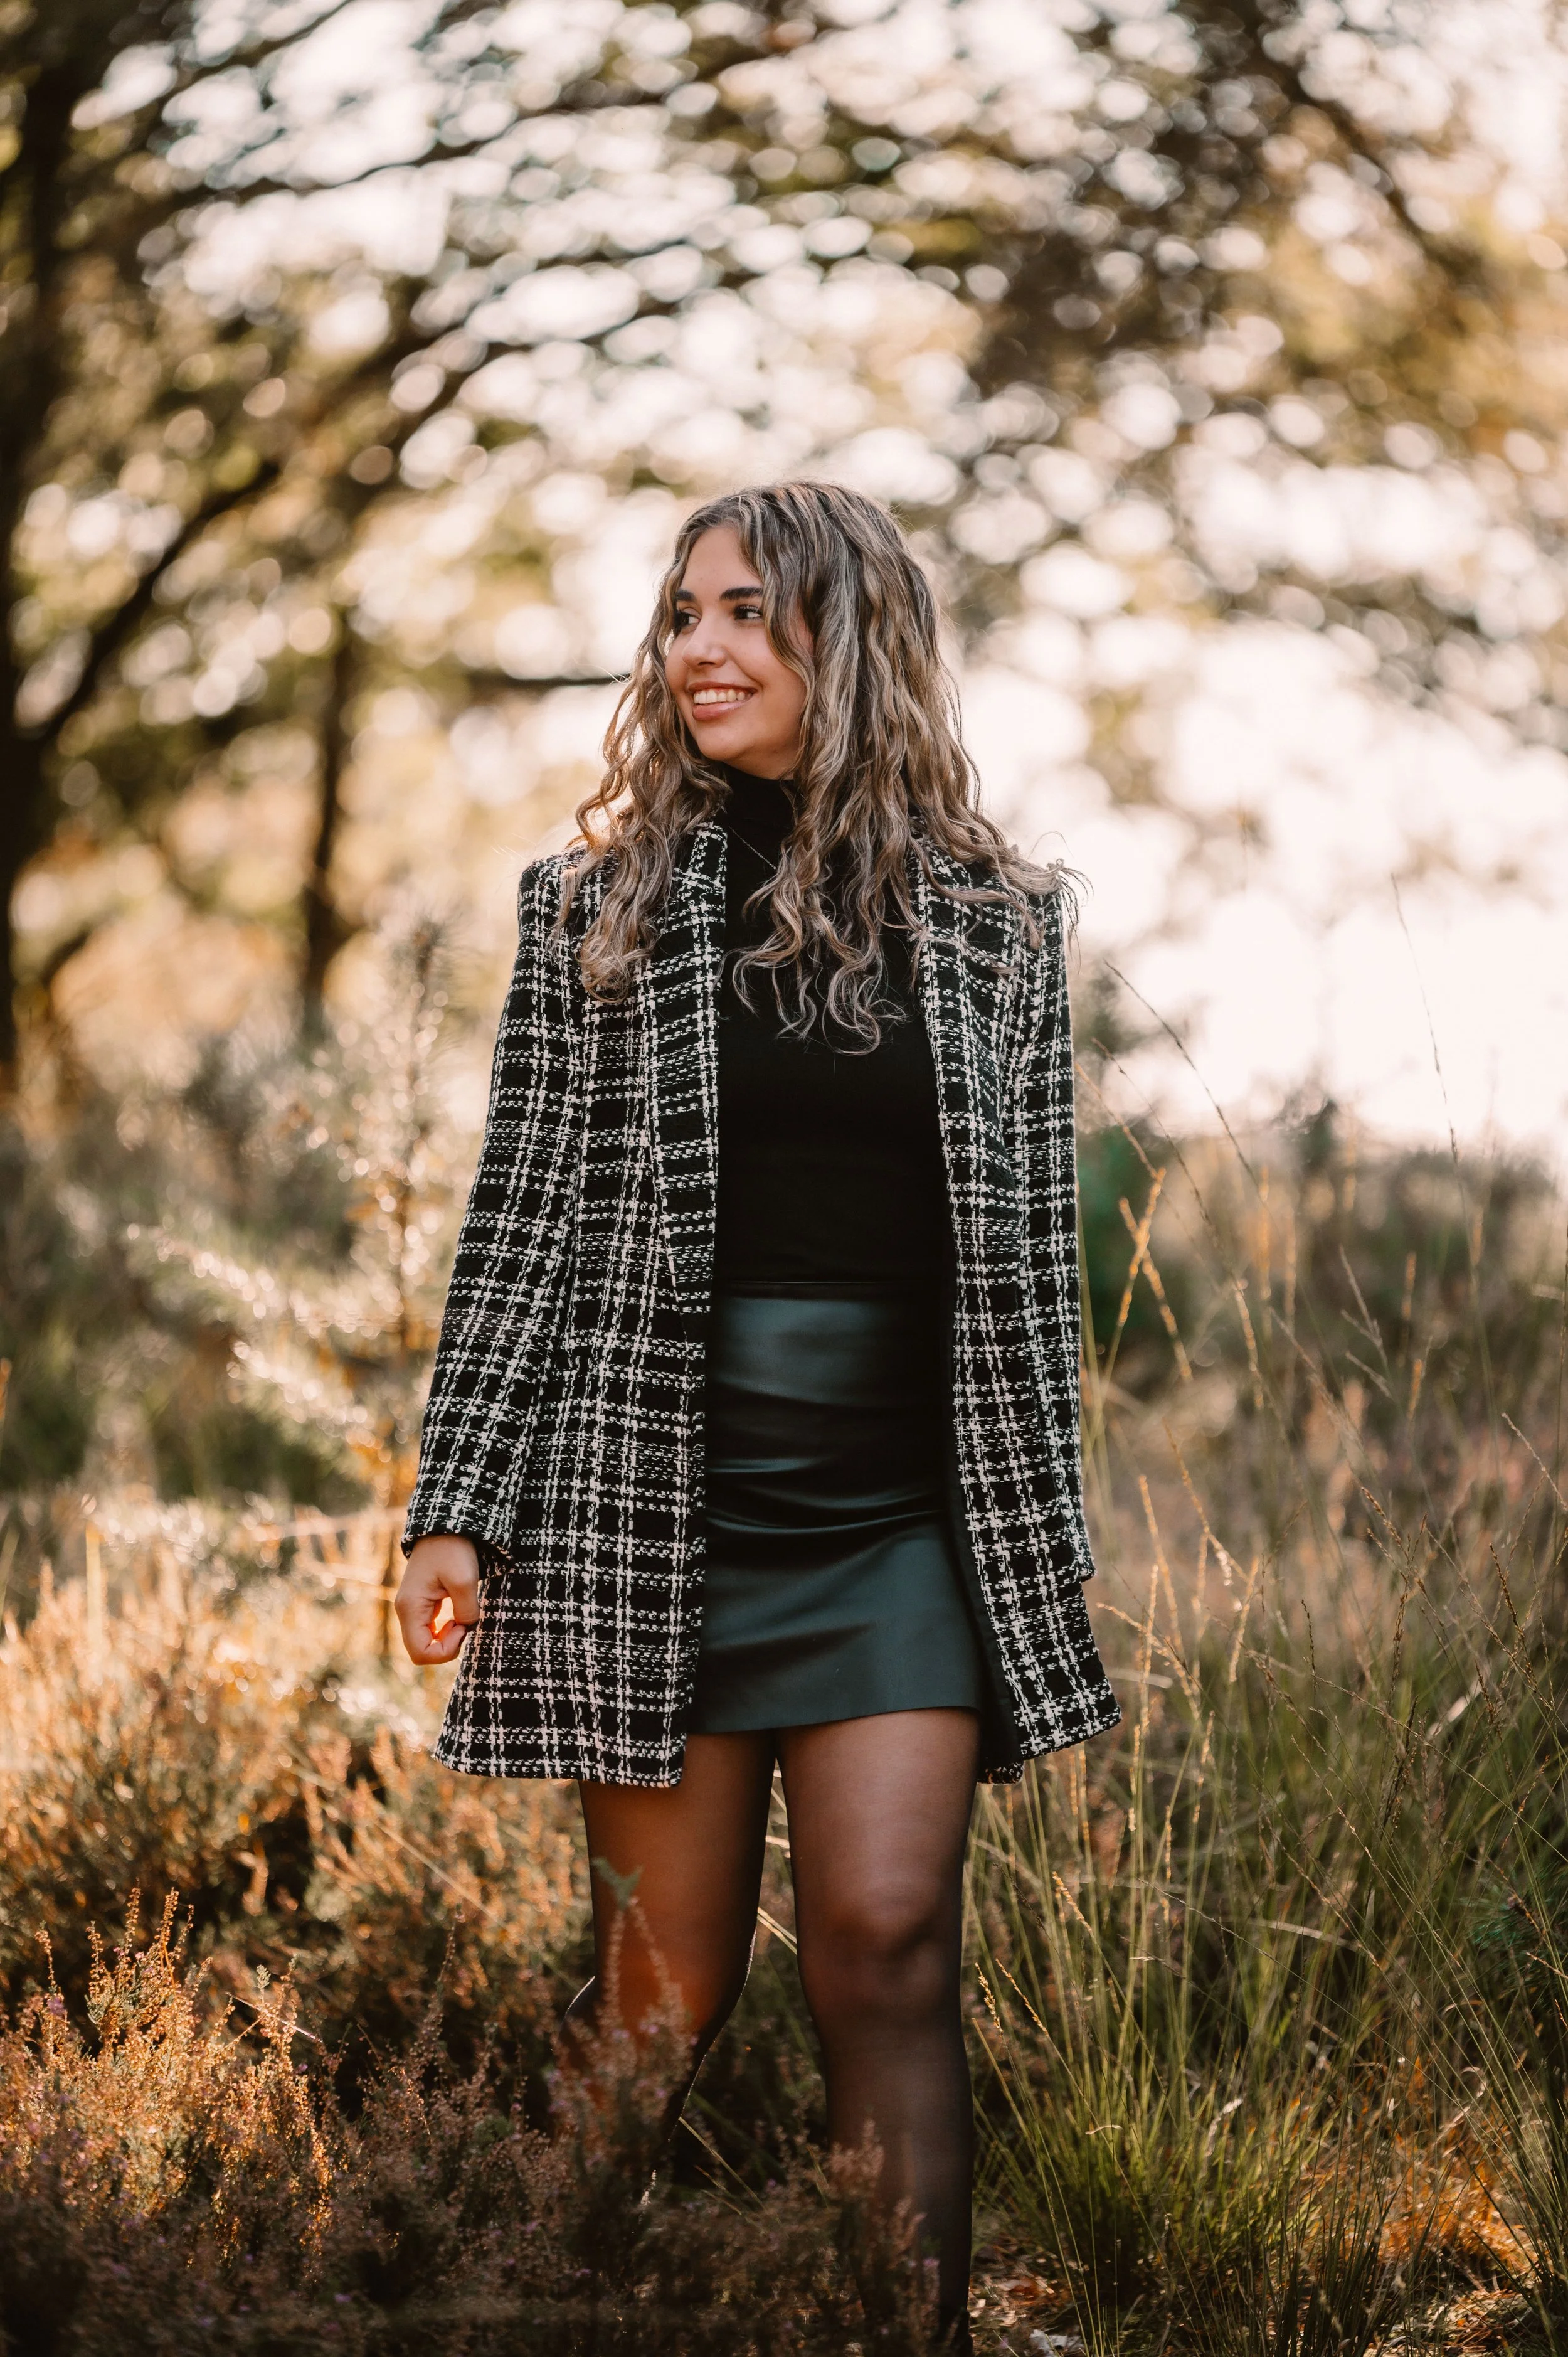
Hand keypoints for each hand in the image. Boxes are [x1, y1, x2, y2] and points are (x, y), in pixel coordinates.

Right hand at [396, 1533, 480, 1664]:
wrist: (445, 1525)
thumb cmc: (453, 1549)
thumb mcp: (465, 1580)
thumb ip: (467, 1611)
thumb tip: (466, 1628)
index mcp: (410, 1608)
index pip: (420, 1654)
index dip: (445, 1650)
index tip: (462, 1626)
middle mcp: (405, 1611)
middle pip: (420, 1652)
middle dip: (446, 1647)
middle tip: (464, 1624)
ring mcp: (411, 1608)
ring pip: (424, 1643)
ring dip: (446, 1640)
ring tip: (461, 1618)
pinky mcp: (420, 1604)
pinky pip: (428, 1631)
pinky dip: (444, 1631)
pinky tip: (456, 1616)